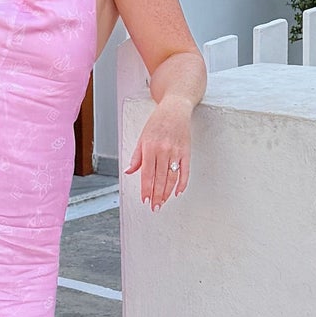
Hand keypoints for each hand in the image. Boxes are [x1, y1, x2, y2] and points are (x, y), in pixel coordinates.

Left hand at [126, 95, 192, 209]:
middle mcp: (163, 150)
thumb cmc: (157, 122)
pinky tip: (178, 192)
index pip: (147, 174)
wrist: (175, 108)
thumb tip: (129, 171)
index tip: (145, 200)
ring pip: (171, 177)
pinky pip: (185, 171)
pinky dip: (182, 183)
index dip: (146, 189)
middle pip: (160, 178)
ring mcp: (176, 151)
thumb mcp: (142, 137)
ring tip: (163, 203)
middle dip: (156, 195)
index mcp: (149, 147)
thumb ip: (136, 157)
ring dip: (167, 193)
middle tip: (155, 207)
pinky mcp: (186, 151)